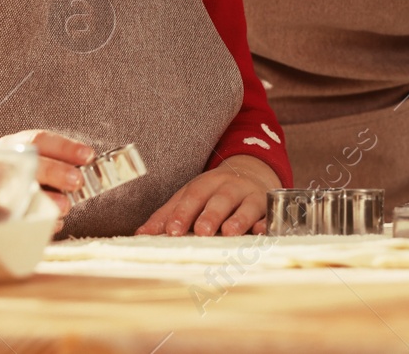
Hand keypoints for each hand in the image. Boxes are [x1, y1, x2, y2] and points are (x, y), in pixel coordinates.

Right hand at [0, 130, 95, 225]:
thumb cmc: (16, 176)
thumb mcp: (31, 161)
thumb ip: (54, 161)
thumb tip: (87, 165)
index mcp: (14, 146)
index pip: (39, 140)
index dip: (65, 147)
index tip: (88, 156)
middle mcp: (2, 162)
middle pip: (27, 164)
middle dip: (56, 172)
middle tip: (77, 181)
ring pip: (18, 190)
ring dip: (46, 198)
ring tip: (65, 206)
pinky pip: (13, 218)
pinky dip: (36, 221)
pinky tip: (53, 223)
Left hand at [136, 154, 278, 236]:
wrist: (253, 173)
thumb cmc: (214, 193)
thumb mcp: (191, 197)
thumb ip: (167, 215)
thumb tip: (140, 234)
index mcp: (205, 185)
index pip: (191, 196)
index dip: (181, 213)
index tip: (171, 231)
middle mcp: (228, 188)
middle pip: (218, 199)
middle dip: (210, 215)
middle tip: (200, 232)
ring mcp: (250, 196)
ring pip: (245, 206)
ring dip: (238, 219)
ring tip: (229, 233)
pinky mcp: (267, 207)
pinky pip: (268, 215)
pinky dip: (265, 223)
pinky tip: (261, 232)